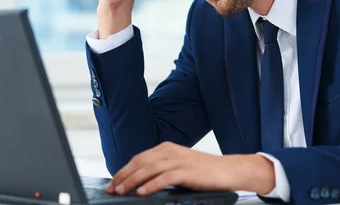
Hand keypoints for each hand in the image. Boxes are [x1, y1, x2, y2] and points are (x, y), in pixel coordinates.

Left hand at [105, 142, 275, 196]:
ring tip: (122, 191)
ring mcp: (178, 159)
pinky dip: (151, 185)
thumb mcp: (178, 167)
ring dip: (133, 181)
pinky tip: (142, 193)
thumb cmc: (203, 172)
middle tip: (112, 189)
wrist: (227, 171)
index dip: (124, 170)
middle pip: (140, 162)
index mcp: (166, 148)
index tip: (112, 182)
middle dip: (123, 176)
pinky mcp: (186, 170)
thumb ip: (161, 170)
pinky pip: (164, 177)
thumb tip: (139, 182)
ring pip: (149, 169)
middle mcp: (170, 151)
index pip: (139, 158)